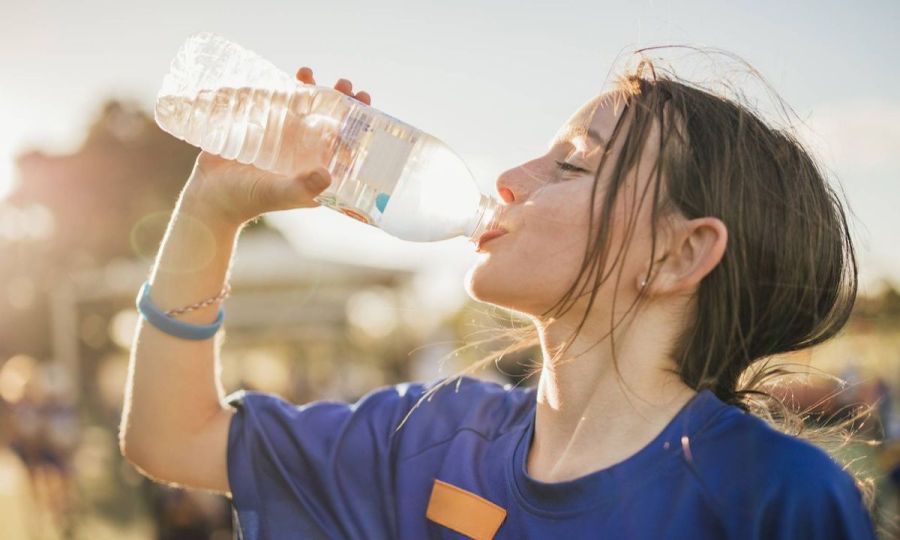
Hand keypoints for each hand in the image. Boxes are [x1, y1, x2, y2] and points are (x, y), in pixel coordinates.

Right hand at [181, 68, 371, 226]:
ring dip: (312, 90)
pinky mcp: (262, 130)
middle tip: (345, 85)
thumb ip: (302, 187)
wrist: (208, 197)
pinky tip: (285, 77)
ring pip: (304, 109)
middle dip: (340, 102)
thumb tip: (328, 173)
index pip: (345, 146)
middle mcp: (304, 154)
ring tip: (308, 73)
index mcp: (316, 171)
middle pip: (329, 122)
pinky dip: (283, 89)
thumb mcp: (276, 194)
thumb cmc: (245, 200)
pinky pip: (277, 105)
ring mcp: (283, 140)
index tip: (366, 106)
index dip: (358, 126)